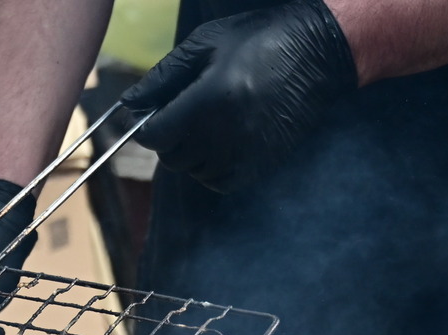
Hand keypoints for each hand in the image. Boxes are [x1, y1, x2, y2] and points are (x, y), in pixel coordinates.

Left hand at [121, 0, 356, 192]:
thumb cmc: (259, 39)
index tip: (152, 114)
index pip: (155, 135)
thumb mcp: (206, 43)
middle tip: (183, 113)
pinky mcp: (261, 164)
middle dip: (169, 137)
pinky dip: (211, 168)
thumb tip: (129, 102)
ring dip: (190, 153)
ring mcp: (245, 153)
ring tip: (207, 124)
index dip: (147, 126)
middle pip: (172, 156)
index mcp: (208, 100)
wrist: (318, 53)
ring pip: (193, 170)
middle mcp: (225, 133)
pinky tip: (221, 143)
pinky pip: (218, 181)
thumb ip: (163, 76)